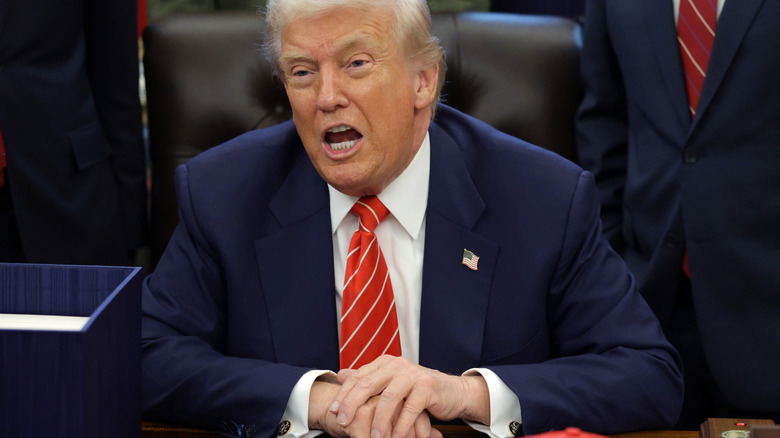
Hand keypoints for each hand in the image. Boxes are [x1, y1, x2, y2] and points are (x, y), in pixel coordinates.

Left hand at [329, 355, 489, 437]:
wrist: (452, 392)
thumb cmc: (418, 391)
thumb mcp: (391, 383)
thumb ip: (368, 379)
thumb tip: (341, 375)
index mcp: (386, 363)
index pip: (359, 377)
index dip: (345, 394)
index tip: (333, 411)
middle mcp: (398, 365)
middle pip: (369, 384)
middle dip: (353, 404)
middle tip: (343, 422)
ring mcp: (413, 375)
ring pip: (389, 397)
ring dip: (379, 419)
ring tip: (372, 436)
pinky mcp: (427, 387)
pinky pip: (410, 408)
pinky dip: (401, 424)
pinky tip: (395, 437)